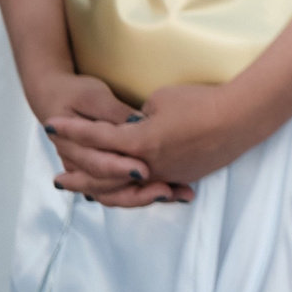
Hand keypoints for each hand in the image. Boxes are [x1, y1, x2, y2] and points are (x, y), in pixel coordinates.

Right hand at [32, 70, 193, 207]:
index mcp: (72, 148)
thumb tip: (137, 123)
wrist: (56, 98)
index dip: (119, 169)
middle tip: (165, 191)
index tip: (144, 170)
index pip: (96, 165)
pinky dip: (149, 193)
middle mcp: (79, 167)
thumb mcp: (94, 98)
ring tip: (175, 195)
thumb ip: (113, 114)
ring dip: (146, 197)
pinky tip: (179, 194)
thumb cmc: (76, 95)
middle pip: (107, 189)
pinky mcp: (107, 173)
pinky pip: (125, 191)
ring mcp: (91, 173)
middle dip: (137, 193)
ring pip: (117, 196)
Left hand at [50, 80, 270, 196]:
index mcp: (138, 142)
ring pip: (127, 190)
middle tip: (58, 181)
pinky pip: (152, 187)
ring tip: (88, 192)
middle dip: (78, 176)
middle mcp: (148, 165)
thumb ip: (139, 117)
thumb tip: (135, 125)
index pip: (95, 138)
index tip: (50, 125)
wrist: (241, 116)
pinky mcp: (184, 177)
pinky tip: (127, 191)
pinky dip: (135, 190)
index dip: (71, 130)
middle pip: (103, 177)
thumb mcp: (162, 99)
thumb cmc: (200, 102)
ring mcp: (166, 175)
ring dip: (104, 190)